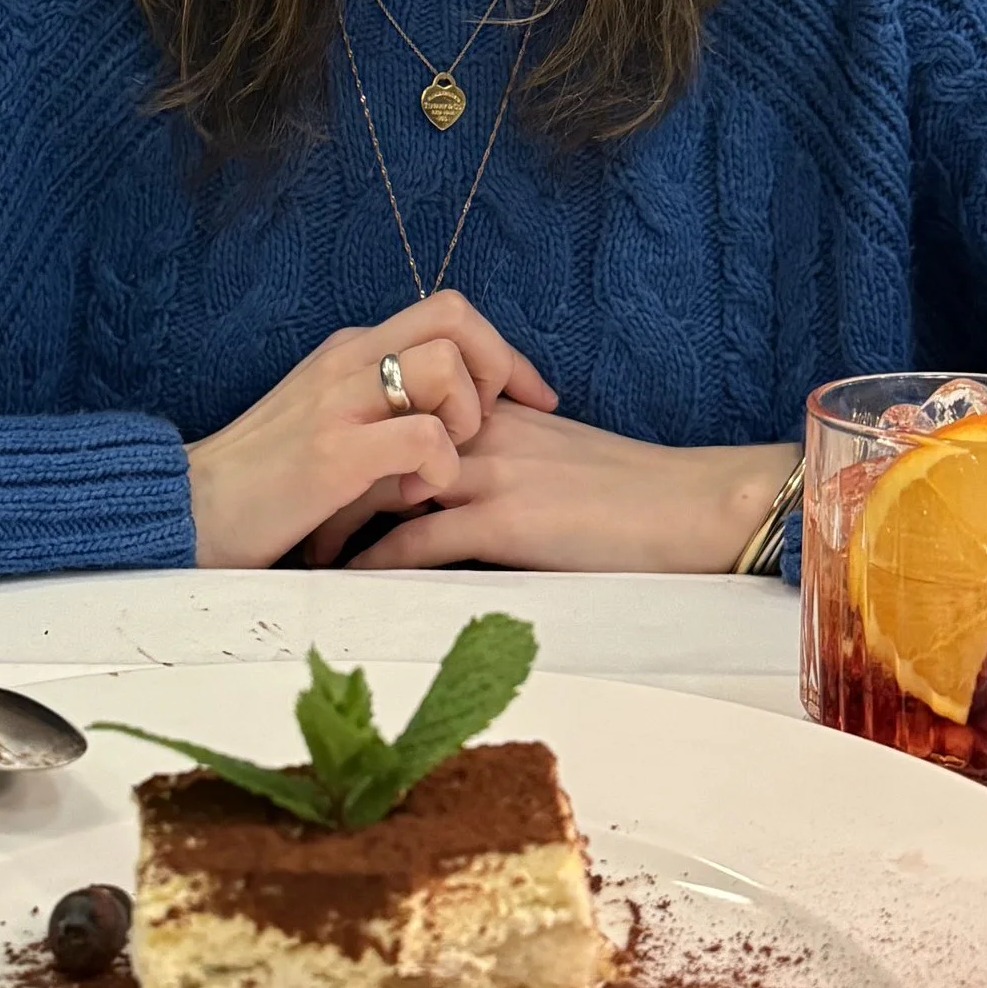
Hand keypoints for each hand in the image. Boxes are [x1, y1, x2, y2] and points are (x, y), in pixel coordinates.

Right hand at [187, 294, 558, 569]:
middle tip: (493, 428)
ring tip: (440, 466)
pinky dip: (440, 467)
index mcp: (350, 351)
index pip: (449, 314)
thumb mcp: (336, 437)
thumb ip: (394, 427)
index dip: (504, 352)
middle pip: (457, 317)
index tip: (532, 398)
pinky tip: (416, 496)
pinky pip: (424, 434)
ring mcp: (339, 400)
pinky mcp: (334, 451)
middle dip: (498, 368)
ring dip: (465, 419)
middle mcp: (347, 360)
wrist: (190, 511)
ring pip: (446, 365)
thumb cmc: (265, 485)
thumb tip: (459, 443)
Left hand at [311, 401, 795, 573]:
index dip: (358, 438)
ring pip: (387, 485)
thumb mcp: (559, 454)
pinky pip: (419, 541)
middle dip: (332, 477)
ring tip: (303, 552)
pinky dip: (375, 561)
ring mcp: (493, 474)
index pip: (406, 407)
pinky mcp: (506, 520)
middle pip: (381, 440)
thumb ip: (506, 452)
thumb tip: (461, 478)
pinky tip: (348, 580)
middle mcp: (486, 431)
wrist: (691, 506)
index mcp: (498, 411)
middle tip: (294, 513)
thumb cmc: (634, 491)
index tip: (323, 468)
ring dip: (338, 521)